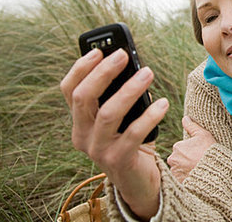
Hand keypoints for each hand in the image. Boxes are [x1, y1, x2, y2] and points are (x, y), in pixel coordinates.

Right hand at [60, 48, 167, 220]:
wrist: (137, 181)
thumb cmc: (129, 140)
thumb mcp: (120, 117)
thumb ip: (118, 96)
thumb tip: (135, 67)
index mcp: (79, 121)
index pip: (68, 90)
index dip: (80, 68)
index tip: (98, 50)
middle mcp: (82, 135)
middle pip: (83, 98)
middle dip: (103, 72)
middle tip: (124, 55)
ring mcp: (97, 150)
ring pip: (108, 113)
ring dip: (129, 89)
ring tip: (149, 73)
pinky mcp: (118, 160)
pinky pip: (133, 134)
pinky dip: (149, 116)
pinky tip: (163, 104)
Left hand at [167, 116, 215, 182]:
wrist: (214, 172)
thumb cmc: (209, 151)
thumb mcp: (203, 135)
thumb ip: (192, 126)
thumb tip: (185, 118)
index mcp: (177, 146)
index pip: (182, 147)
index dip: (191, 149)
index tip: (199, 151)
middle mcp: (173, 159)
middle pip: (179, 157)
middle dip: (186, 158)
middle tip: (199, 159)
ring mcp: (175, 171)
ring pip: (179, 167)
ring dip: (185, 167)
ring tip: (198, 168)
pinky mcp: (179, 182)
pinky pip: (181, 177)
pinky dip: (186, 176)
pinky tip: (196, 174)